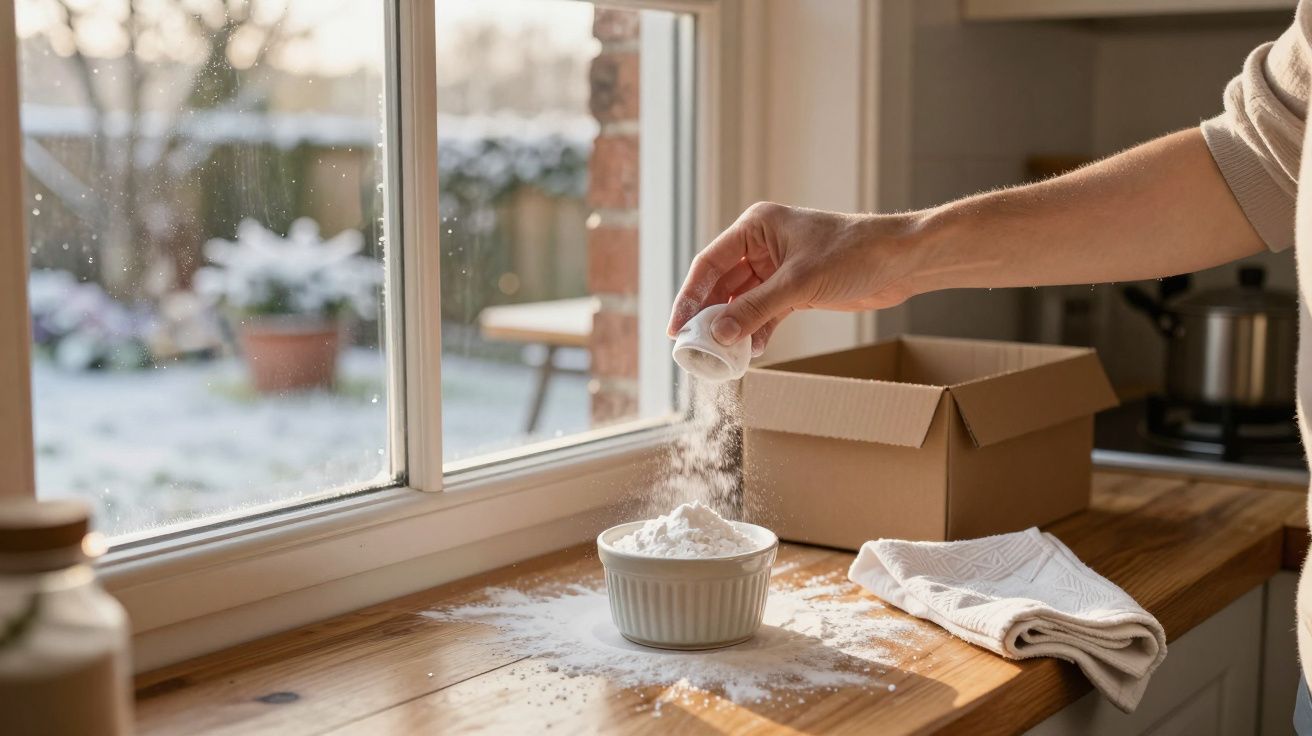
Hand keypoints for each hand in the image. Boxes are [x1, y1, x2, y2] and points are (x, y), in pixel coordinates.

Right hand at [666, 202, 920, 354]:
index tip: (676, 327)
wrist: (902, 260)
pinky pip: (765, 313)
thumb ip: (757, 308)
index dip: (690, 296)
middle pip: (723, 285)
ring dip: (735, 328)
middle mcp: (762, 245)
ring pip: (743, 302)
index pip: (710, 263)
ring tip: (723, 355)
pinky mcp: (796, 289)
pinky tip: (751, 351)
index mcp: (756, 227)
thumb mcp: (799, 282)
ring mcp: (779, 269)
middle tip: (696, 347)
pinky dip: (758, 331)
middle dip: (711, 316)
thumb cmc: (854, 252)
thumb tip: (720, 333)